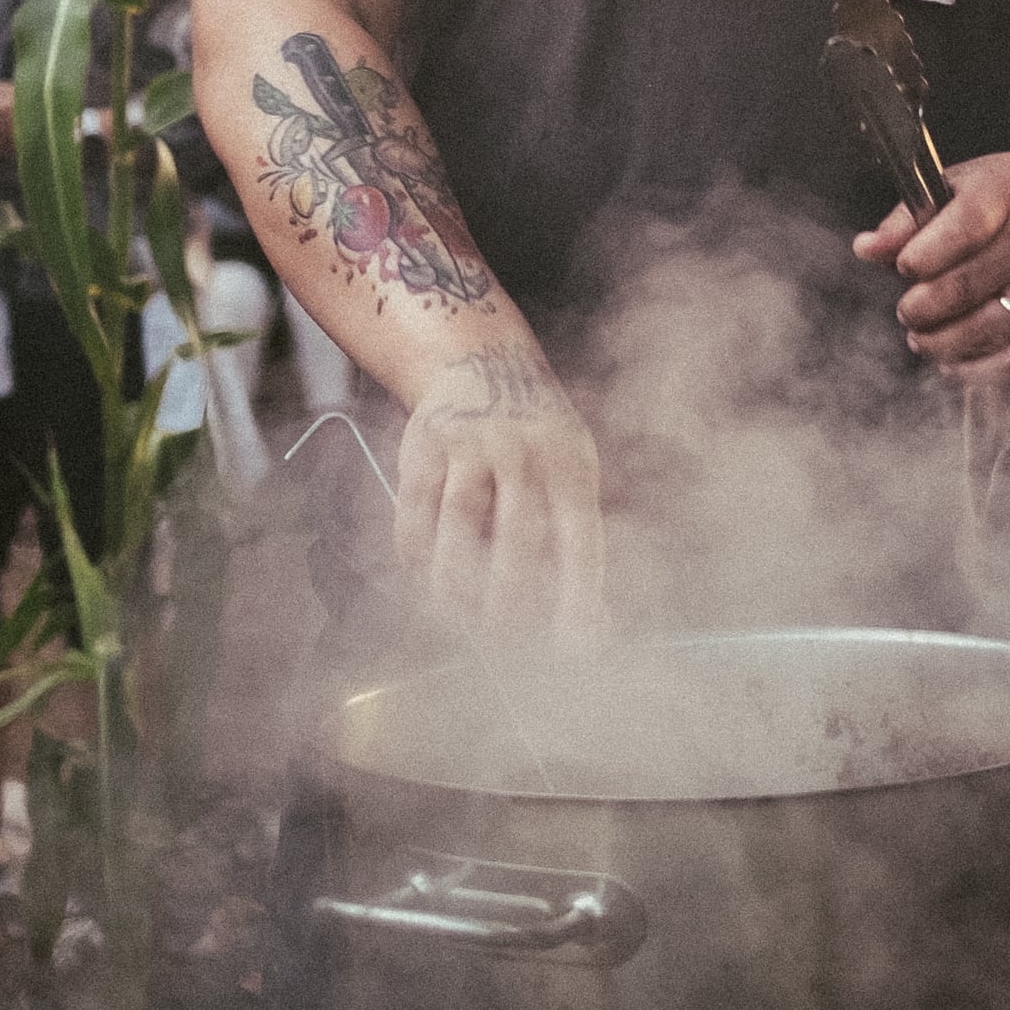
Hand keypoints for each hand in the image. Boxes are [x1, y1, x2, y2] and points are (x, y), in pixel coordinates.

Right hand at [394, 342, 602, 641]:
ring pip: (458, 528)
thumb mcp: (573, 474)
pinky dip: (416, 559)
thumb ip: (579, 548)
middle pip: (517, 540)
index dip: (578, 600)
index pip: (580, 542)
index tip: (573, 649)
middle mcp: (524, 452)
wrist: (481, 360)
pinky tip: (424, 581)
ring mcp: (470, 445)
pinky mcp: (425, 444)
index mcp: (572, 465)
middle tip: (502, 640)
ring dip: (455, 587)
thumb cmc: (538, 439)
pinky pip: (414, 514)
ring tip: (459, 618)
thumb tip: (594, 630)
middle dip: (509, 604)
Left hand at [854, 146, 1009, 390]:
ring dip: (940, 343)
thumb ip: (910, 219)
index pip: (958, 231)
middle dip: (921, 307)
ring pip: (987, 330)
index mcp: (1005, 198)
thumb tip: (865, 249)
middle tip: (908, 310)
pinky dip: (978, 372)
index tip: (904, 267)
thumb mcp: (962, 186)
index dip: (918, 257)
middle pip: (964, 288)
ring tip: (922, 338)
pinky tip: (952, 365)